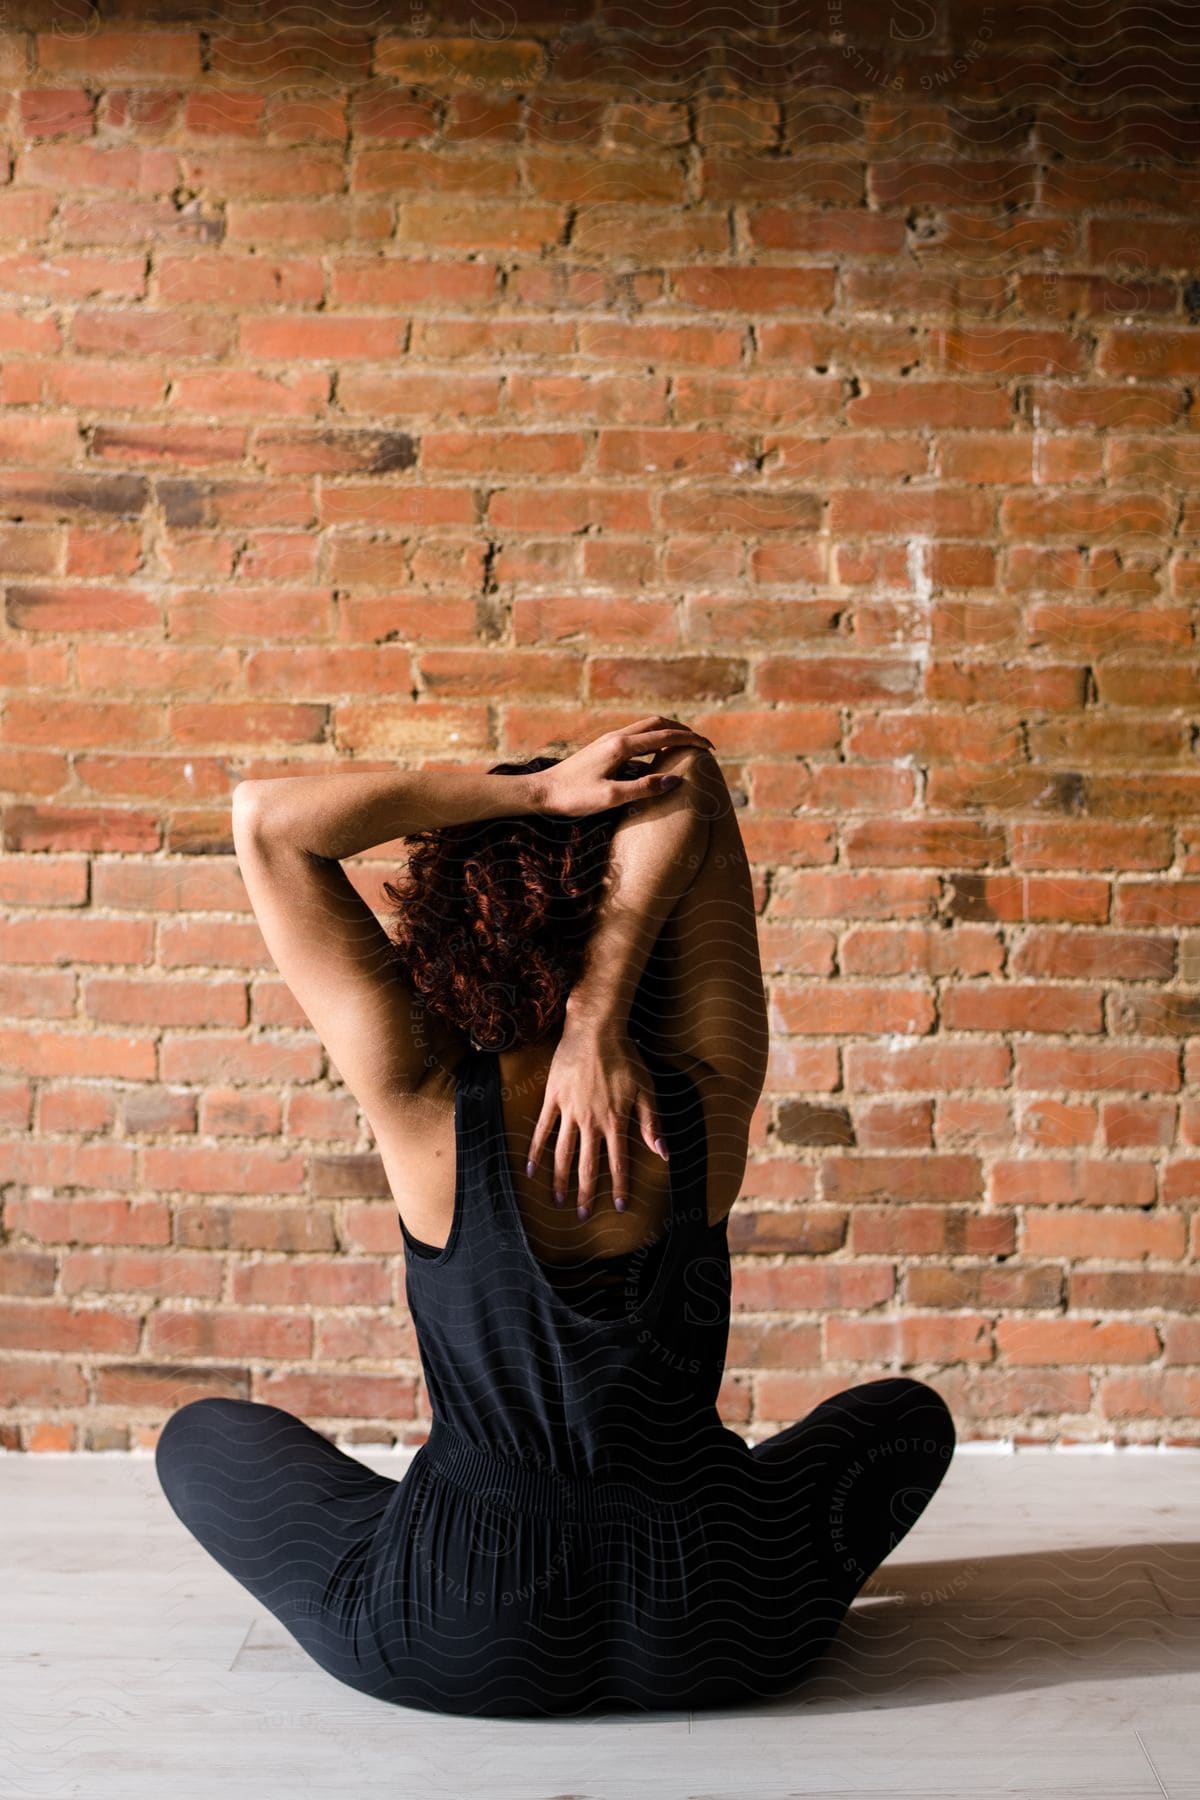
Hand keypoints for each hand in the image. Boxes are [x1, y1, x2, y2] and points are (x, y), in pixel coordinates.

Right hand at [525, 1017, 668, 1219]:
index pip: (619, 1162)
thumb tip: (664, 1154)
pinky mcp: (553, 1099)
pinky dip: (536, 1150)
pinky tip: (531, 1169)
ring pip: (563, 1152)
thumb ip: (652, 1123)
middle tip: (583, 1216)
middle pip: (588, 1165)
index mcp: (616, 1120)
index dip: (620, 1186)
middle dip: (587, 1192)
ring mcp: (570, 1111)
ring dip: (561, 1179)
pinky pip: (542, 1129)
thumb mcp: (647, 1089)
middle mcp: (591, 1121)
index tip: (620, 1207)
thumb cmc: (625, 1057)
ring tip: (558, 1200)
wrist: (595, 1030)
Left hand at [535, 714, 713, 820]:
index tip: (710, 748)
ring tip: (684, 748)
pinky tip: (656, 759)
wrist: (540, 792)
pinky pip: (636, 738)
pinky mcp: (602, 749)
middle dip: (682, 730)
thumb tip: (675, 780)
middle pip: (658, 723)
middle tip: (701, 744)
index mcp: (621, 746)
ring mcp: (608, 741)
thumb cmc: (573, 797)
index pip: (665, 736)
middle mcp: (616, 737)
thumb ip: (644, 788)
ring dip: (668, 734)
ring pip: (646, 728)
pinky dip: (654, 742)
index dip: (690, 740)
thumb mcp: (610, 798)